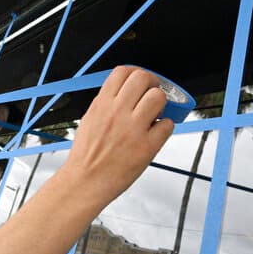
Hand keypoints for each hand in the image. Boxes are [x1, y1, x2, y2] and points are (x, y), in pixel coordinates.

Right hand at [62, 67, 173, 201]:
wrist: (85, 181)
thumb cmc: (87, 155)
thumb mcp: (90, 119)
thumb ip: (106, 103)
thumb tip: (125, 92)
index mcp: (102, 104)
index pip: (123, 72)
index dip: (136, 73)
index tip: (140, 81)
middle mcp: (117, 113)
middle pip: (143, 78)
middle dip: (152, 83)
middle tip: (152, 94)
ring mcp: (133, 129)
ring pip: (158, 97)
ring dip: (160, 103)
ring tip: (155, 114)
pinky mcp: (146, 147)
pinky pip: (167, 125)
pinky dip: (164, 127)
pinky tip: (155, 133)